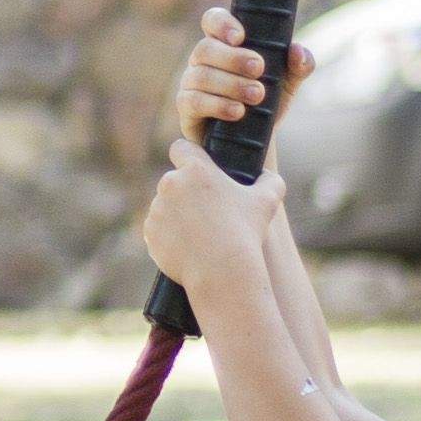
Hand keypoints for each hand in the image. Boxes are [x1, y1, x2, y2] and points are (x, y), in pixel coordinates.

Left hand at [140, 132, 285, 285]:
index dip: (188, 156)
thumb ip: (270, 181)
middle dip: (186, 192)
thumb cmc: (245, 233)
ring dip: (176, 214)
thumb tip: (268, 176)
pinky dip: (168, 235)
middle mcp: (170, 184)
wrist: (221, 272)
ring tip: (199, 233)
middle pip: (174, 181)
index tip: (195, 167)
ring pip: (164, 206)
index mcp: (195, 170)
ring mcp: (157, 209)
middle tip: (206, 212)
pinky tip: (187, 246)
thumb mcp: (268, 201)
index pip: (181, 148)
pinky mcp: (149, 232)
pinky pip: (157, 229)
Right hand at [169, 7, 313, 144]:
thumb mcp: (288, 83)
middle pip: (205, 48)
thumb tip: (297, 50)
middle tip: (259, 69)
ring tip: (257, 95)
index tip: (241, 36)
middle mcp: (203, 61)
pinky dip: (217, 105)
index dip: (222, 23)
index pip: (212, 21)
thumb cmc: (268, 104)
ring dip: (231, 84)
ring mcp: (191, 85)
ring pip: (200, 75)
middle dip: (233, 58)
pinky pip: (192, 101)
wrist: (255, 143)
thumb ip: (300, 65)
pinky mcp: (186, 111)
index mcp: (224, 45)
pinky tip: (238, 111)